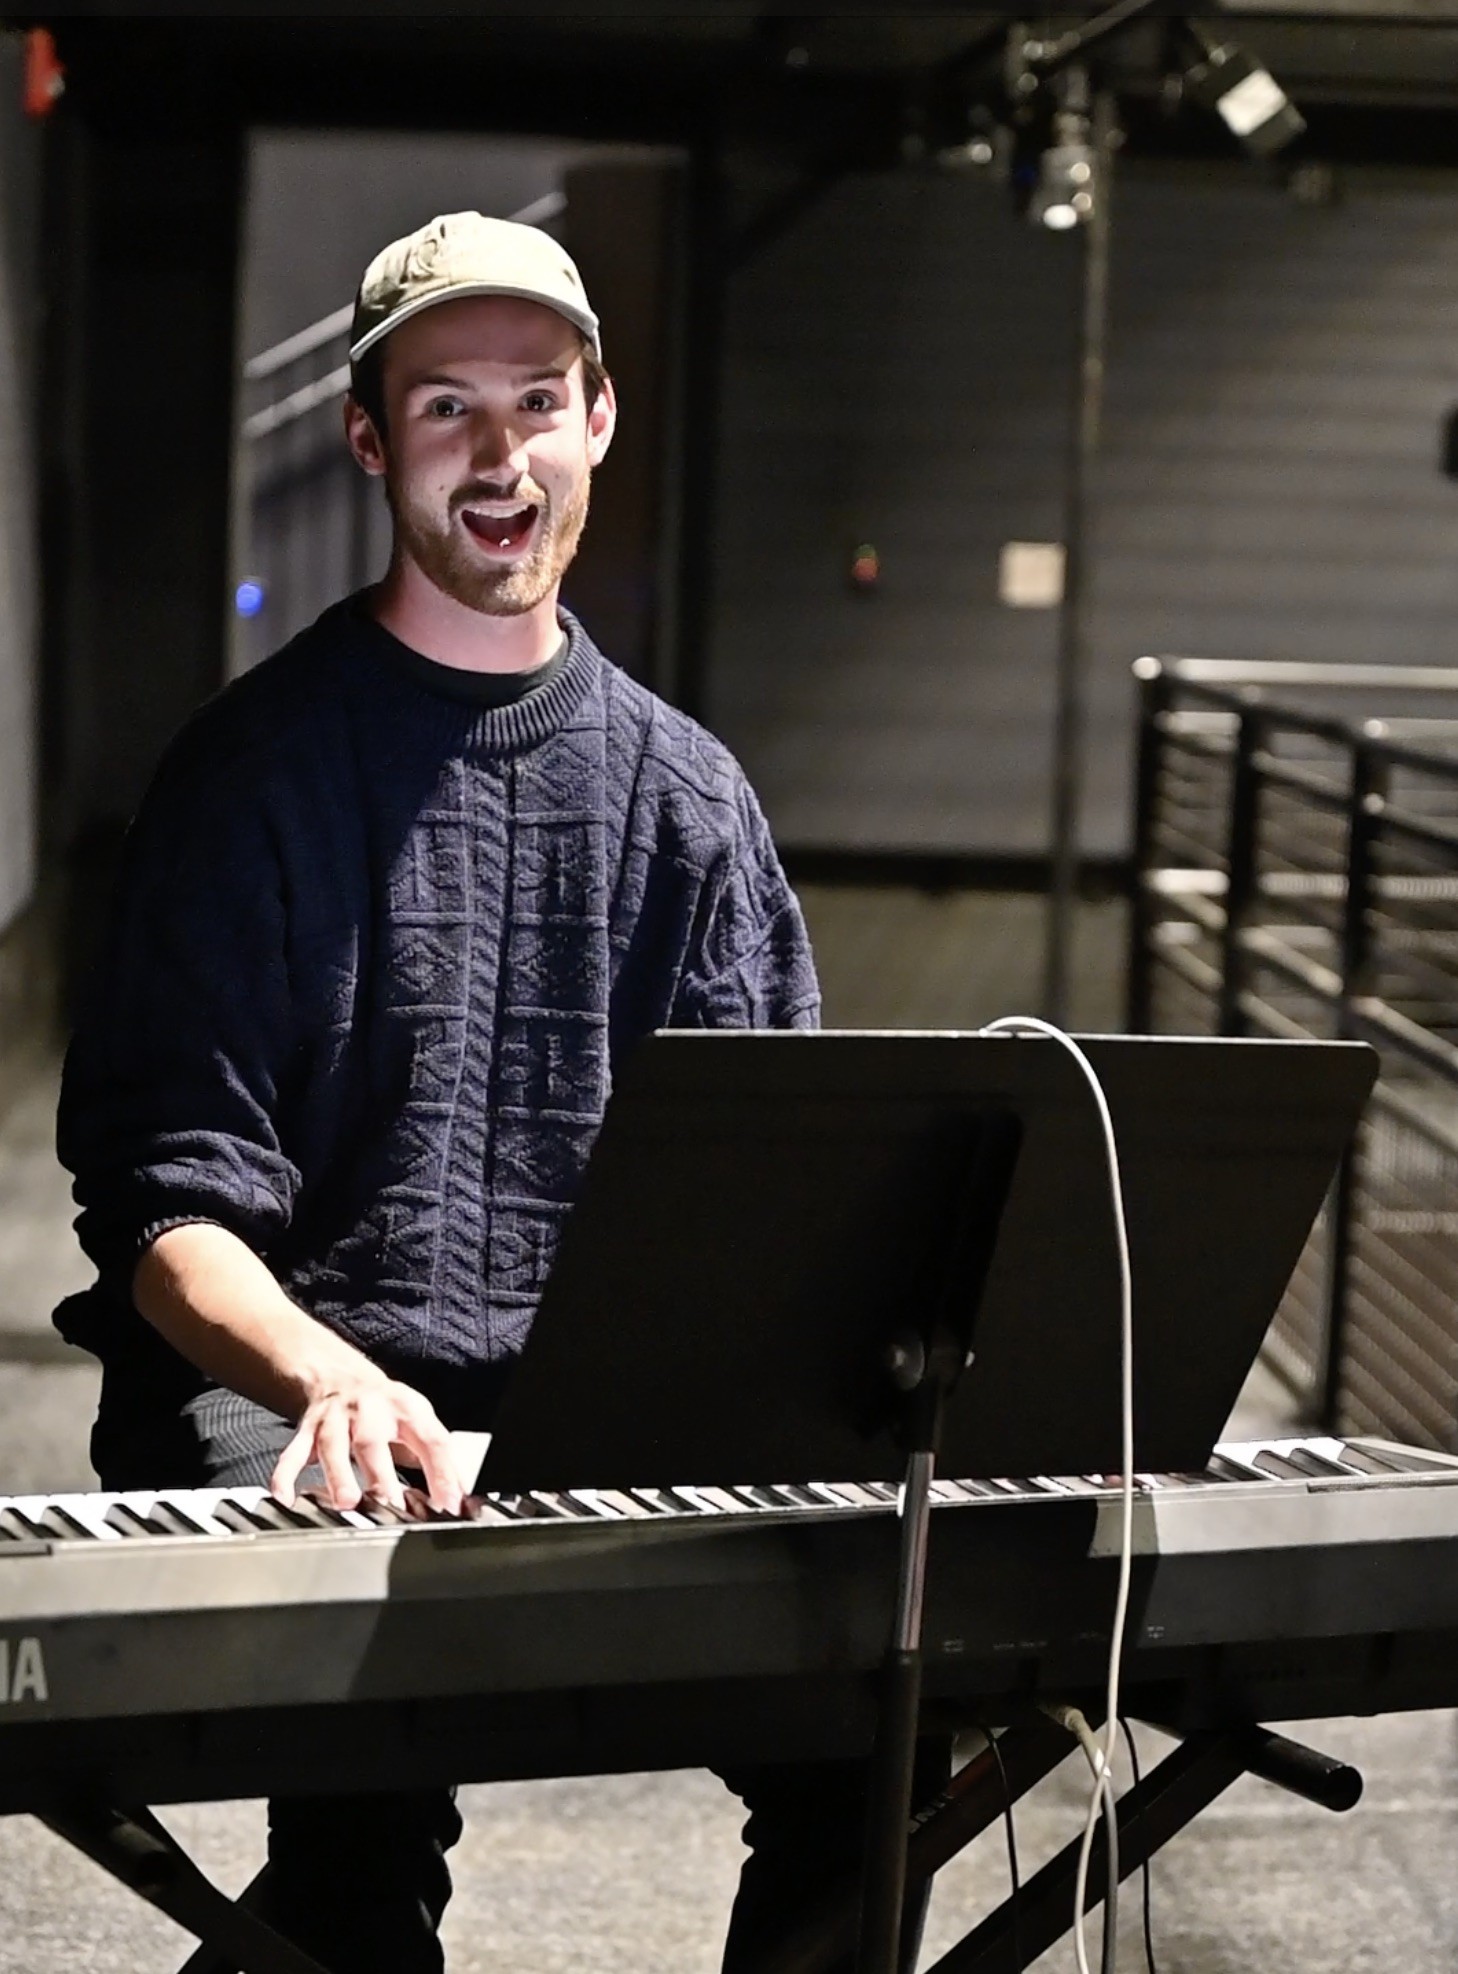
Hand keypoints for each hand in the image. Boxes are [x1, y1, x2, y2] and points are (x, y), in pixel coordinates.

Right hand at [270, 1374, 463, 1516]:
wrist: (340, 1376)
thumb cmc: (386, 1408)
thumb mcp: (419, 1422)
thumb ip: (439, 1459)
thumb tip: (460, 1498)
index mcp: (406, 1409)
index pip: (430, 1439)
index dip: (442, 1471)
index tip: (448, 1503)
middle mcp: (369, 1411)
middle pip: (373, 1441)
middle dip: (381, 1474)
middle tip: (391, 1505)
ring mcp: (335, 1420)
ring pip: (332, 1446)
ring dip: (338, 1474)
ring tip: (345, 1502)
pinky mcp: (308, 1430)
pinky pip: (293, 1453)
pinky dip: (285, 1475)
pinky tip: (285, 1497)